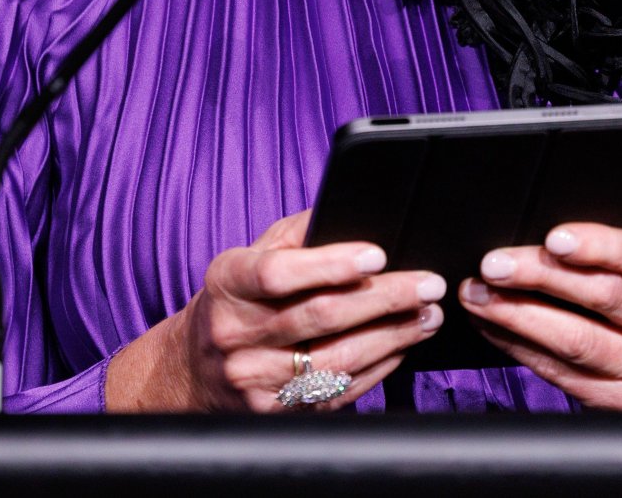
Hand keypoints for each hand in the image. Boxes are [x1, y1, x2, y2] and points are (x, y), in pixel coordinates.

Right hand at [106, 208, 444, 412]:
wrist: (193, 370)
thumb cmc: (235, 300)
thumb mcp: (249, 256)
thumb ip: (297, 234)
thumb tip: (351, 209)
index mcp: (229, 283)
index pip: (279, 273)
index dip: (330, 264)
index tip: (377, 254)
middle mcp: (237, 334)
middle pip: (320, 317)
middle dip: (384, 299)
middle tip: (427, 284)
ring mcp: (256, 380)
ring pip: (337, 360)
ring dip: (393, 336)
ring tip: (427, 315)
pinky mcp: (278, 413)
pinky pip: (339, 391)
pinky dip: (379, 367)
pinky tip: (402, 346)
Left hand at [457, 222, 621, 411]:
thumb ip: (614, 241)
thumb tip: (546, 215)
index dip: (597, 245)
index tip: (553, 238)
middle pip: (601, 297)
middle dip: (539, 275)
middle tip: (493, 263)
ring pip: (574, 340)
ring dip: (516, 314)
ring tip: (476, 293)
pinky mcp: (615, 401)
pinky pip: (557, 371)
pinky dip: (516, 344)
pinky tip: (490, 322)